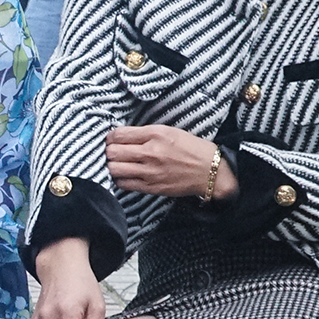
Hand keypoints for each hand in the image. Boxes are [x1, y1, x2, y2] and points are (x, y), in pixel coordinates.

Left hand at [108, 125, 232, 198]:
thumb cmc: (190, 148)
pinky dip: (119, 179)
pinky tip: (125, 175)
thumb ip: (144, 133)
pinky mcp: (151, 187)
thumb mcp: (168, 131)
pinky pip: (123, 184)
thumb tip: (120, 136)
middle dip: (108, 152)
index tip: (112, 140)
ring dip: (112, 166)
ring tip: (117, 164)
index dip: (111, 137)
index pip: (118, 135)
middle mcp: (150, 153)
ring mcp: (149, 172)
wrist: (209, 171)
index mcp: (155, 134)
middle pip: (112, 152)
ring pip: (114, 169)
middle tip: (113, 152)